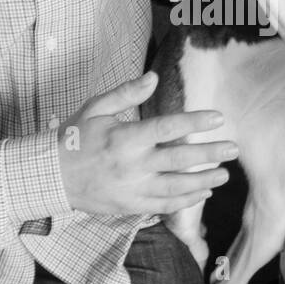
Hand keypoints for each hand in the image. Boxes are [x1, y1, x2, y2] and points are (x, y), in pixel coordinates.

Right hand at [56, 72, 238, 215]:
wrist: (51, 177)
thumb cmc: (73, 138)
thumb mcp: (95, 109)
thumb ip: (126, 94)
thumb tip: (154, 77)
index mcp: (125, 138)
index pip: (167, 128)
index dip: (195, 121)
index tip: (218, 118)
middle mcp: (132, 165)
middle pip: (179, 160)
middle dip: (210, 154)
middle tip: (233, 149)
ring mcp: (132, 189)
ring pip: (176, 187)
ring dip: (204, 181)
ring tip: (224, 175)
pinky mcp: (130, 206)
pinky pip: (164, 205)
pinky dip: (185, 200)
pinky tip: (202, 192)